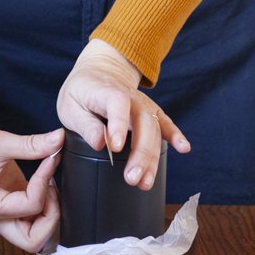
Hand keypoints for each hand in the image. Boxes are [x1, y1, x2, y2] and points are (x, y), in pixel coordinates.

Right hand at [0, 109, 62, 253]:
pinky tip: (43, 184)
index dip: (44, 184)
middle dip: (50, 218)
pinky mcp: (7, 206)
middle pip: (32, 240)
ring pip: (34, 234)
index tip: (50, 159)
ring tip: (48, 185)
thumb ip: (31, 144)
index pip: (30, 207)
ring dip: (48, 215)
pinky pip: (30, 219)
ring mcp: (0, 214)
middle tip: (51, 190)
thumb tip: (58, 139)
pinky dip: (42, 207)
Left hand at [56, 39, 190, 190]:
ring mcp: (144, 105)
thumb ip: (85, 124)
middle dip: (140, 153)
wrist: (100, 72)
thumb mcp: (70, 106)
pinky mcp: (152, 112)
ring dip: (152, 158)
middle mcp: (131, 98)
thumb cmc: (81, 92)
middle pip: (142, 122)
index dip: (118, 125)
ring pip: (154, 129)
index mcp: (107, 92)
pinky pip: (166, 123)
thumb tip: (99, 143)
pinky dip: (175, 135)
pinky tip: (183, 148)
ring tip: (145, 182)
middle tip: (132, 179)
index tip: (115, 148)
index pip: (117, 104)